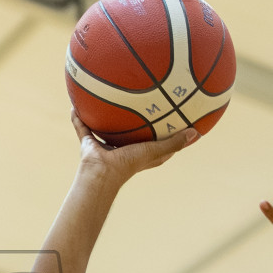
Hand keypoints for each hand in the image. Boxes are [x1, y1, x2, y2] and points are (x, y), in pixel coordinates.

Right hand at [72, 111, 196, 186]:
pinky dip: (79, 118)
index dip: (163, 132)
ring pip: (105, 128)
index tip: (171, 118)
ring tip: (106, 98)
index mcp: (140, 154)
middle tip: (140, 99)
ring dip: (105, 117)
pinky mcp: (89, 144)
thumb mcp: (156, 151)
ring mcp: (104, 147)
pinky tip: (76, 103)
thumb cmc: (129, 164)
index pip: (156, 143)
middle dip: (134, 120)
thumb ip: (174, 142)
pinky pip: (83, 127)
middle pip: (131, 133)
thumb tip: (196, 133)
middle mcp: (122, 150)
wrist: (101, 174)